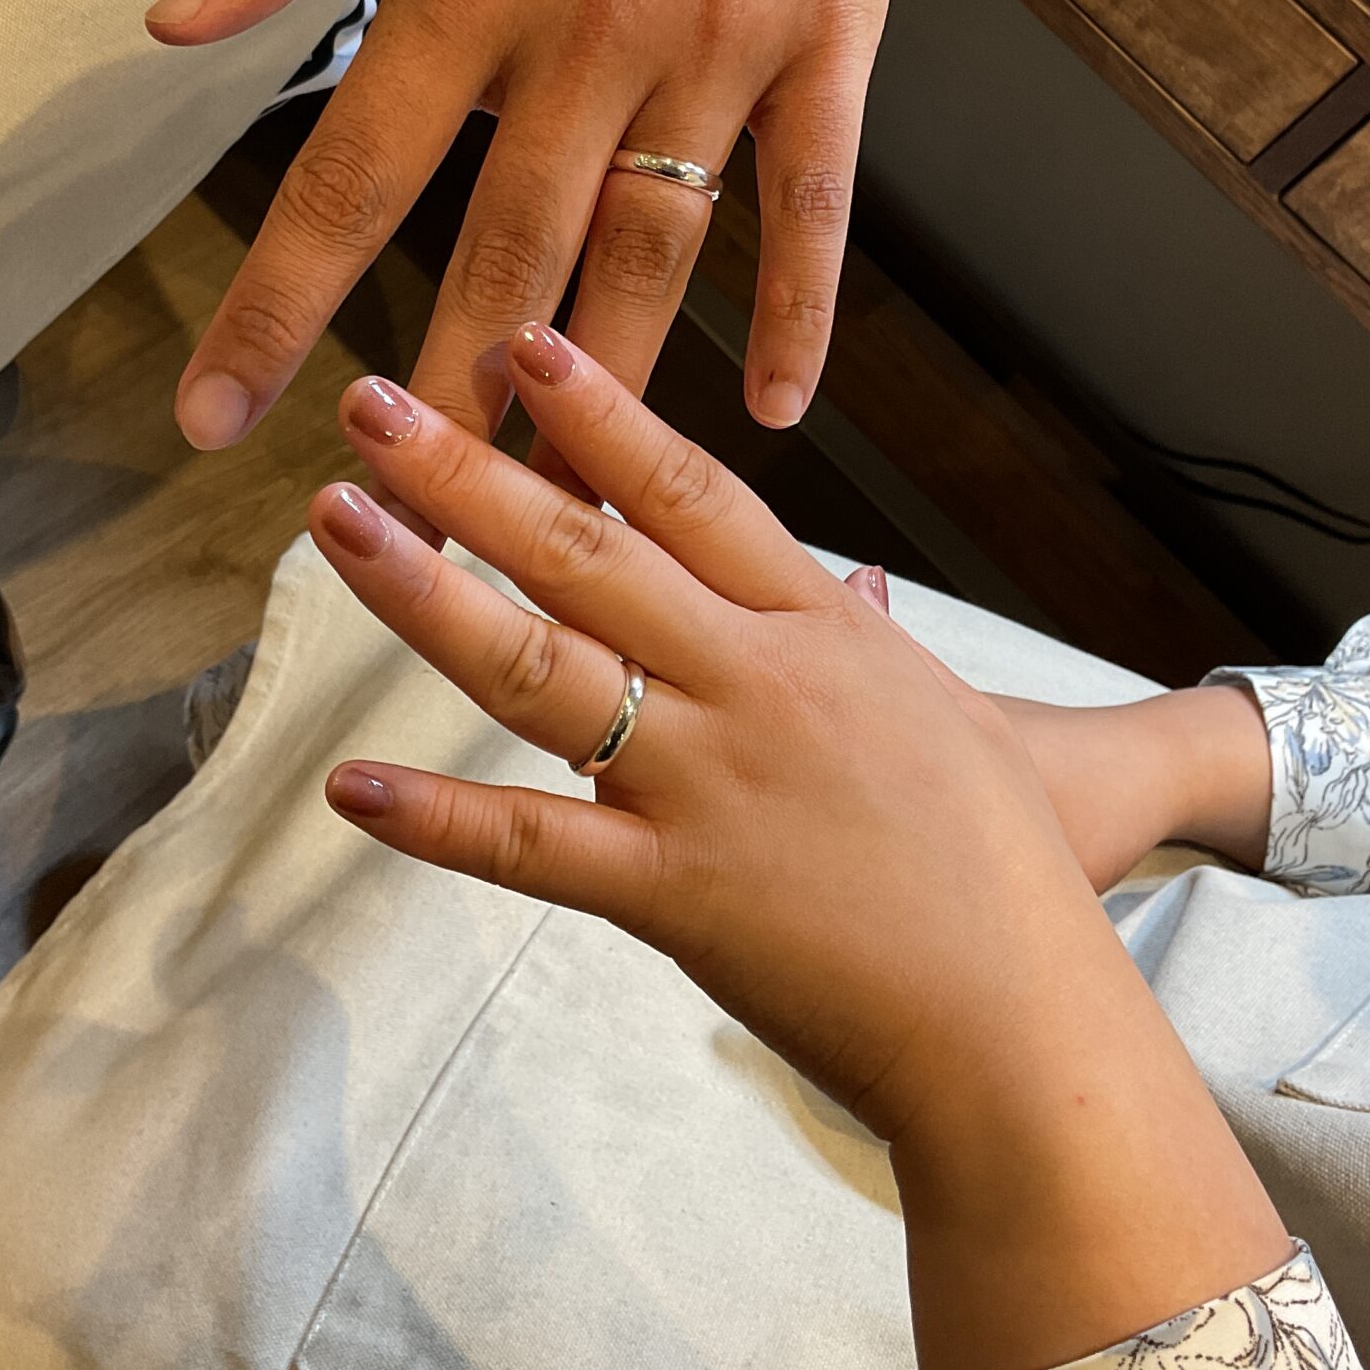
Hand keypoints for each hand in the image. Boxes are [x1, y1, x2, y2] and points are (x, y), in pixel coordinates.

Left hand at [148, 0, 934, 460]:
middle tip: (407, 527)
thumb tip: (172, 32)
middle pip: (506, 255)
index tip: (215, 419)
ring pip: (654, 254)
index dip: (275, 308)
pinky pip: (811, 199)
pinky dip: (798, 309)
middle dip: (447, 400)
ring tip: (556, 506)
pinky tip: (777, 412)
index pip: (350, 175)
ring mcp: (721, 37)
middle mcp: (592, 27)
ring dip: (603, 392)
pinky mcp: (828, 34)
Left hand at [308, 327, 1286, 1369]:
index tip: (525, 346)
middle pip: (588, 552)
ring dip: (426, 592)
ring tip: (340, 522)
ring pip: (540, 668)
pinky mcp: (676, 894)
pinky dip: (439, 817)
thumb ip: (875, 642)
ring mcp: (707, 785)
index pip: (689, 492)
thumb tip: (848, 585)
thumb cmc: (1011, 874)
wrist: (1028, 1023)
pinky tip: (354, 783)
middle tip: (376, 400)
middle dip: (472, 470)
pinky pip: (534, 845)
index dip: (600, 414)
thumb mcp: (955, 719)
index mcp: (820, 631)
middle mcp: (754, 686)